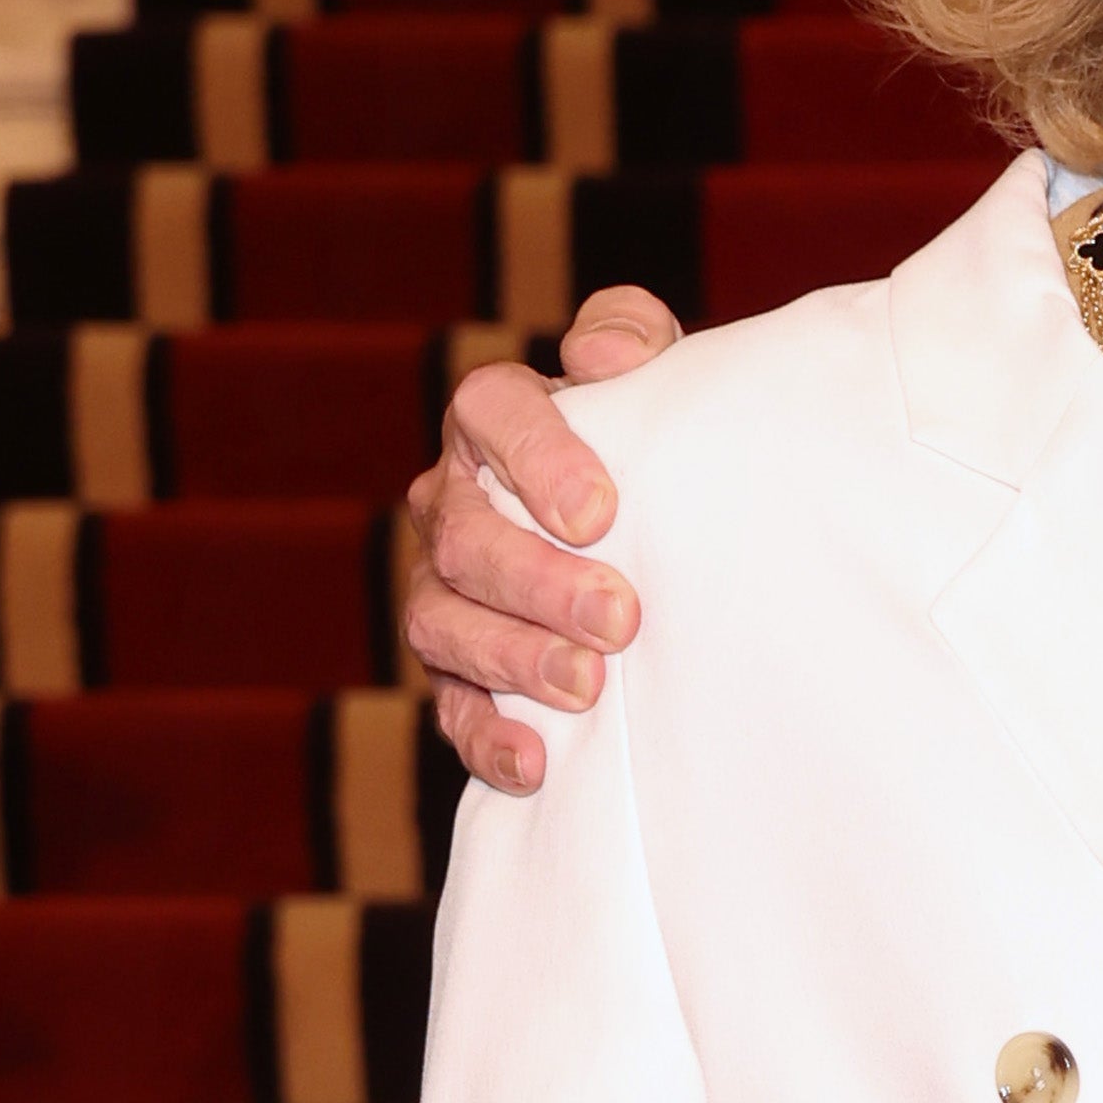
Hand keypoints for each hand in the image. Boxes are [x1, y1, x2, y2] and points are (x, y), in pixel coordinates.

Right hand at [406, 287, 680, 792]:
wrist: (658, 523)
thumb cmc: (654, 445)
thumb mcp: (660, 379)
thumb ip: (631, 342)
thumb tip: (605, 356)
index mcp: (494, 422)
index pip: (490, 414)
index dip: (538, 458)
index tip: (600, 510)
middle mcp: (453, 502)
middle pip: (466, 535)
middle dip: (538, 579)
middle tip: (620, 616)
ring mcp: (445, 588)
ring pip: (442, 621)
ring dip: (512, 657)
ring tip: (586, 685)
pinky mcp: (458, 669)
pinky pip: (451, 705)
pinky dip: (488, 736)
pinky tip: (537, 761)